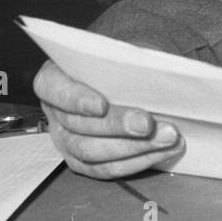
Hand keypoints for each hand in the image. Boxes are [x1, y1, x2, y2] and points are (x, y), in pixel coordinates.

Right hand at [34, 60, 183, 179]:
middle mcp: (55, 113)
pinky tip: (163, 151)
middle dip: (117, 126)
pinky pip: (106, 169)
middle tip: (148, 123)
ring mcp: (66, 141)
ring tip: (167, 138)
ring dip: (133, 147)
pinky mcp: (83, 162)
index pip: (54, 89)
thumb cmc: (119, 61)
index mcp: (54, 79)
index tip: (101, 104)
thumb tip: (155, 71)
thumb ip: (128, 59)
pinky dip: (137, 162)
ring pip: (92, 152)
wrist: (125, 79)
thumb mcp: (121, 51)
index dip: (76, 98)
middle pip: (79, 126)